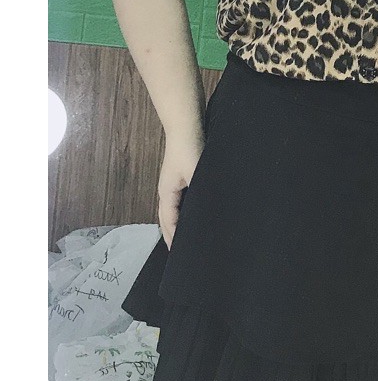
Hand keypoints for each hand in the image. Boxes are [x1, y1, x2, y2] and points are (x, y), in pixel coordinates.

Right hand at [158, 134, 204, 249]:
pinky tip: (195, 216)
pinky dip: (185, 213)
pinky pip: (181, 201)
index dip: (174, 238)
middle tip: (181, 253)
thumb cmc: (189, 148)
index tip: (180, 254)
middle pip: (168, 219)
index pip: (169, 222)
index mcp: (167, 192)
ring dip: (178, 225)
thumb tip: (208, 211)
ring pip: (174, 211)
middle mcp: (167, 191)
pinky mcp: (182, 178)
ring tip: (186, 240)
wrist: (186, 126)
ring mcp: (174, 184)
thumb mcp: (196, 172)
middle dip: (172, 236)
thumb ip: (201, 192)